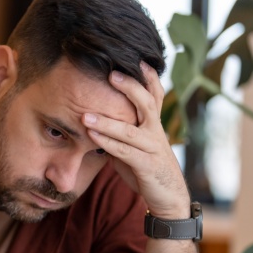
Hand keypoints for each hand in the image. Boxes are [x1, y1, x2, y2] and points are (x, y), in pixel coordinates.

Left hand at [82, 63, 189, 217]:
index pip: (155, 93)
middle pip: (147, 102)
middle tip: (110, 73)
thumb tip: (94, 114)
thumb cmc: (146, 166)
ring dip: (106, 121)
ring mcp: (152, 148)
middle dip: (130, 86)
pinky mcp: (146, 165)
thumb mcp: (134, 144)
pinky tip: (91, 136)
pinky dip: (106, 143)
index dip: (148, 75)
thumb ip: (119, 129)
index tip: (136, 57)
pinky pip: (124, 151)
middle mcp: (155, 131)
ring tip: (84, 114)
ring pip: (130, 129)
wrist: (168, 196)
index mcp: (153, 123)